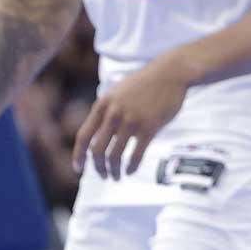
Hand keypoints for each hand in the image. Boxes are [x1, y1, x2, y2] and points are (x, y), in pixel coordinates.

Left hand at [71, 58, 189, 179]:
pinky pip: (136, 154)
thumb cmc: (145, 83)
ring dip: (114, 170)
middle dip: (98, 167)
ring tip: (117, 176)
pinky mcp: (150, 127)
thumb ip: (106, 111)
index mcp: (103, 105)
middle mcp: (114, 114)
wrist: (171, 73)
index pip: (83, 136)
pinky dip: (131, 166)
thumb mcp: (118, 92)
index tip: (78, 169)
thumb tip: (95, 136)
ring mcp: (132, 121)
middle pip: (97, 150)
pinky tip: (130, 171)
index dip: (78, 155)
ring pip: (115, 155)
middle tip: (103, 175)